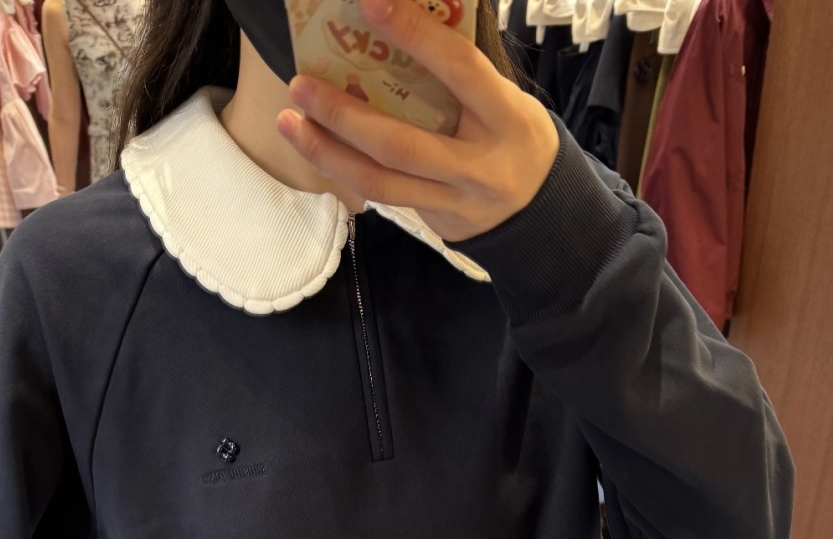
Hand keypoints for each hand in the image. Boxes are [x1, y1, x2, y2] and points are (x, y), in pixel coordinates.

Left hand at [275, 0, 560, 243]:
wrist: (543, 213)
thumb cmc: (515, 136)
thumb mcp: (506, 100)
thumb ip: (460, 74)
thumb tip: (399, 24)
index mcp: (506, 118)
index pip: (459, 69)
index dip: (415, 34)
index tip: (370, 1)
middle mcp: (479, 166)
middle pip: (401, 144)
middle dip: (344, 115)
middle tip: (301, 84)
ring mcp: (455, 201)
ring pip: (381, 182)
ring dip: (327, 153)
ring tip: (290, 122)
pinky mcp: (437, 222)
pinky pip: (384, 198)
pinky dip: (345, 172)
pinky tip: (317, 148)